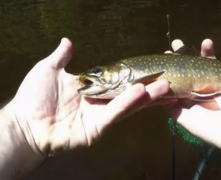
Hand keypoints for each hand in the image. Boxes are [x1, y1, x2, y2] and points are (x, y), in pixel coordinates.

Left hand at [2, 38, 169, 159]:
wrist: (24, 123)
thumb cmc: (34, 96)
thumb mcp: (49, 69)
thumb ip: (62, 56)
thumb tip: (67, 41)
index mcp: (91, 90)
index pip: (116, 81)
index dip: (132, 76)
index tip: (149, 70)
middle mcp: (99, 103)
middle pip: (127, 94)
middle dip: (146, 87)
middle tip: (165, 79)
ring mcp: (99, 117)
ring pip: (126, 104)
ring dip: (145, 96)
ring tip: (164, 86)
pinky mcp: (97, 128)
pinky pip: (115, 114)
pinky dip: (128, 103)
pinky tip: (141, 93)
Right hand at [164, 39, 220, 157]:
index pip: (212, 68)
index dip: (207, 55)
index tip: (206, 42)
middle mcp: (210, 97)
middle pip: (192, 76)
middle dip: (183, 60)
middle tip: (176, 45)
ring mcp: (197, 109)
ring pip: (179, 89)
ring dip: (171, 75)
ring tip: (164, 58)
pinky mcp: (187, 120)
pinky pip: (171, 107)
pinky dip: (163, 96)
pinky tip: (157, 80)